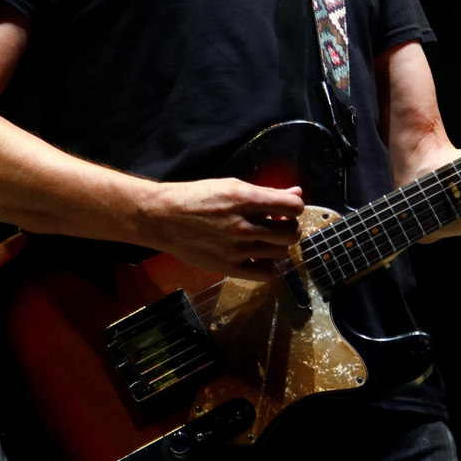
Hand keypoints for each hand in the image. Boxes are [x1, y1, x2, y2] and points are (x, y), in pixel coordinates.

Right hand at [145, 178, 305, 280]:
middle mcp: (244, 225)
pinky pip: (265, 274)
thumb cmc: (197, 197)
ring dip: (278, 245)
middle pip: (291, 233)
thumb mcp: (232, 186)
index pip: (293, 206)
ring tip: (266, 240)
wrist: (163, 217)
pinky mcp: (227, 267)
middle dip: (290, 227)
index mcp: (245, 199)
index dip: (294, 207)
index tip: (286, 208)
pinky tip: (260, 257)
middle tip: (279, 225)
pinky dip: (269, 266)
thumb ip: (266, 192)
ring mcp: (236, 249)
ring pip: (280, 252)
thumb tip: (296, 192)